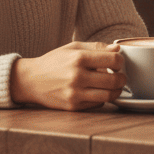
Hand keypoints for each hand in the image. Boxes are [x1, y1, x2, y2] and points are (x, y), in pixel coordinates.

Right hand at [10, 41, 125, 110]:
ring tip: (115, 86)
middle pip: (114, 80)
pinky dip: (103, 98)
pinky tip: (99, 92)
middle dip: (122, 77)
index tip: (117, 62)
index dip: (120, 61)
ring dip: (116, 91)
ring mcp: (74, 93)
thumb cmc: (54, 61)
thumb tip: (117, 48)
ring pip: (108, 95)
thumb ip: (96, 47)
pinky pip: (97, 104)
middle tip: (120, 76)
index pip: (113, 60)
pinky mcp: (73, 106)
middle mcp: (77, 76)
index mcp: (79, 58)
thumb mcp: (73, 48)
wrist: (31, 80)